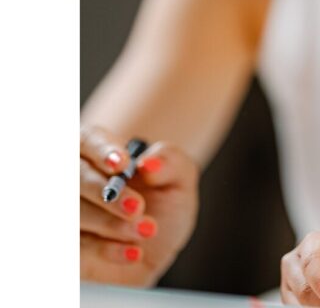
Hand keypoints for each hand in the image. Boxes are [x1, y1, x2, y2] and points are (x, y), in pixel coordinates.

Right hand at [79, 124, 198, 286]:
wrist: (157, 246)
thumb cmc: (164, 201)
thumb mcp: (179, 179)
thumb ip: (170, 162)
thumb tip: (150, 163)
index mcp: (95, 152)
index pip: (88, 141)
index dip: (102, 151)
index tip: (122, 164)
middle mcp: (73, 181)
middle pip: (74, 178)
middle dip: (104, 192)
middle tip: (136, 207)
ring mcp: (66, 216)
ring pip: (74, 215)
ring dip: (110, 224)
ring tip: (148, 229)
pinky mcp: (68, 249)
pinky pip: (77, 249)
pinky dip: (106, 251)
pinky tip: (134, 253)